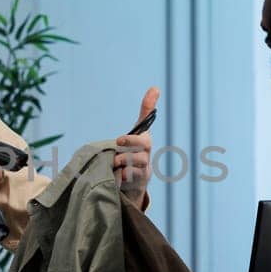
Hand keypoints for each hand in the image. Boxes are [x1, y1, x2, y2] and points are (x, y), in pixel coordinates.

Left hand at [114, 86, 158, 207]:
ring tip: (114, 163)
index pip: (142, 141)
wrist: (137, 176)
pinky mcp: (135, 184)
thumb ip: (146, 110)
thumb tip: (156, 87)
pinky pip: (129, 181)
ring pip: (133, 168)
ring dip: (122, 164)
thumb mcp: (139, 130)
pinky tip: (117, 176)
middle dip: (127, 152)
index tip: (119, 140)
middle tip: (115, 149)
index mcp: (145, 144)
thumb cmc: (137, 148)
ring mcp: (141, 172)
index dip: (132, 140)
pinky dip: (122, 178)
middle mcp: (145, 158)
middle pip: (139, 155)